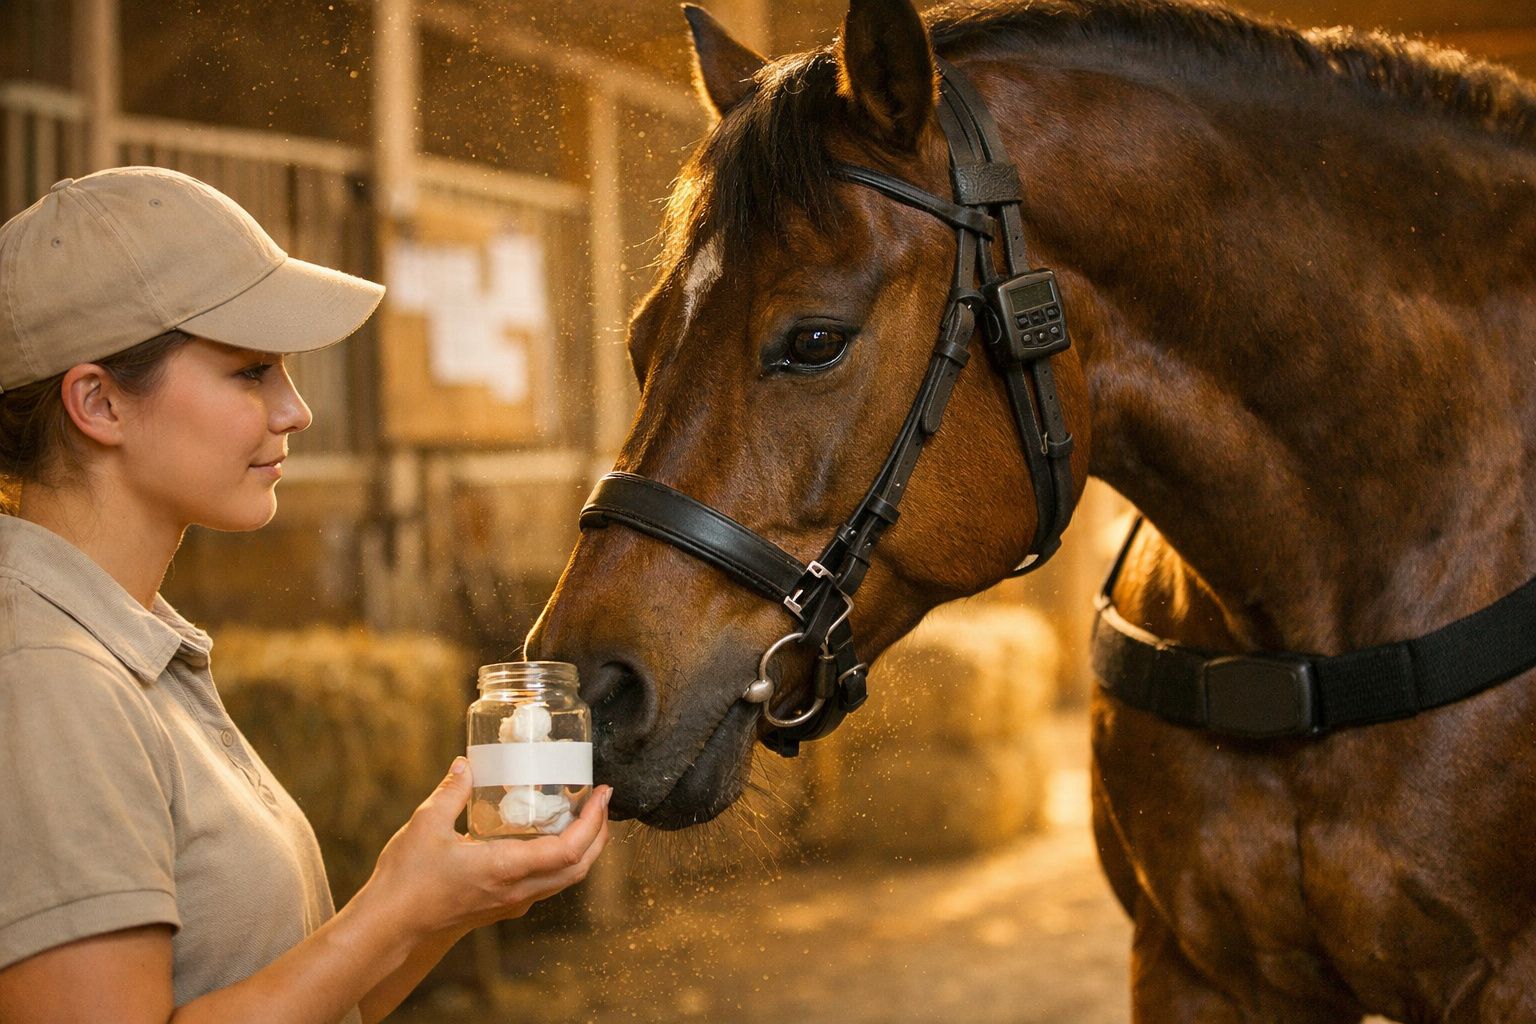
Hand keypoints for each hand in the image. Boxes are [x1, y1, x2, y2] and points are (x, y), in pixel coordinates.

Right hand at [361, 759, 611, 939]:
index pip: (569, 851)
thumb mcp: (426, 824)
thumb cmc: (406, 880)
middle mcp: (516, 891)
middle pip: (578, 868)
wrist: (390, 926)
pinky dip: (561, 860)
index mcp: (505, 868)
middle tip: (601, 801)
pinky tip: (548, 837)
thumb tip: (465, 764)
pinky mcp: (502, 907)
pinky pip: (546, 884)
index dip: (593, 823)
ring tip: (583, 815)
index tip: (603, 795)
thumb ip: (451, 792)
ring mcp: (511, 903)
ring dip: (583, 848)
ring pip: (565, 879)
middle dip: (599, 834)